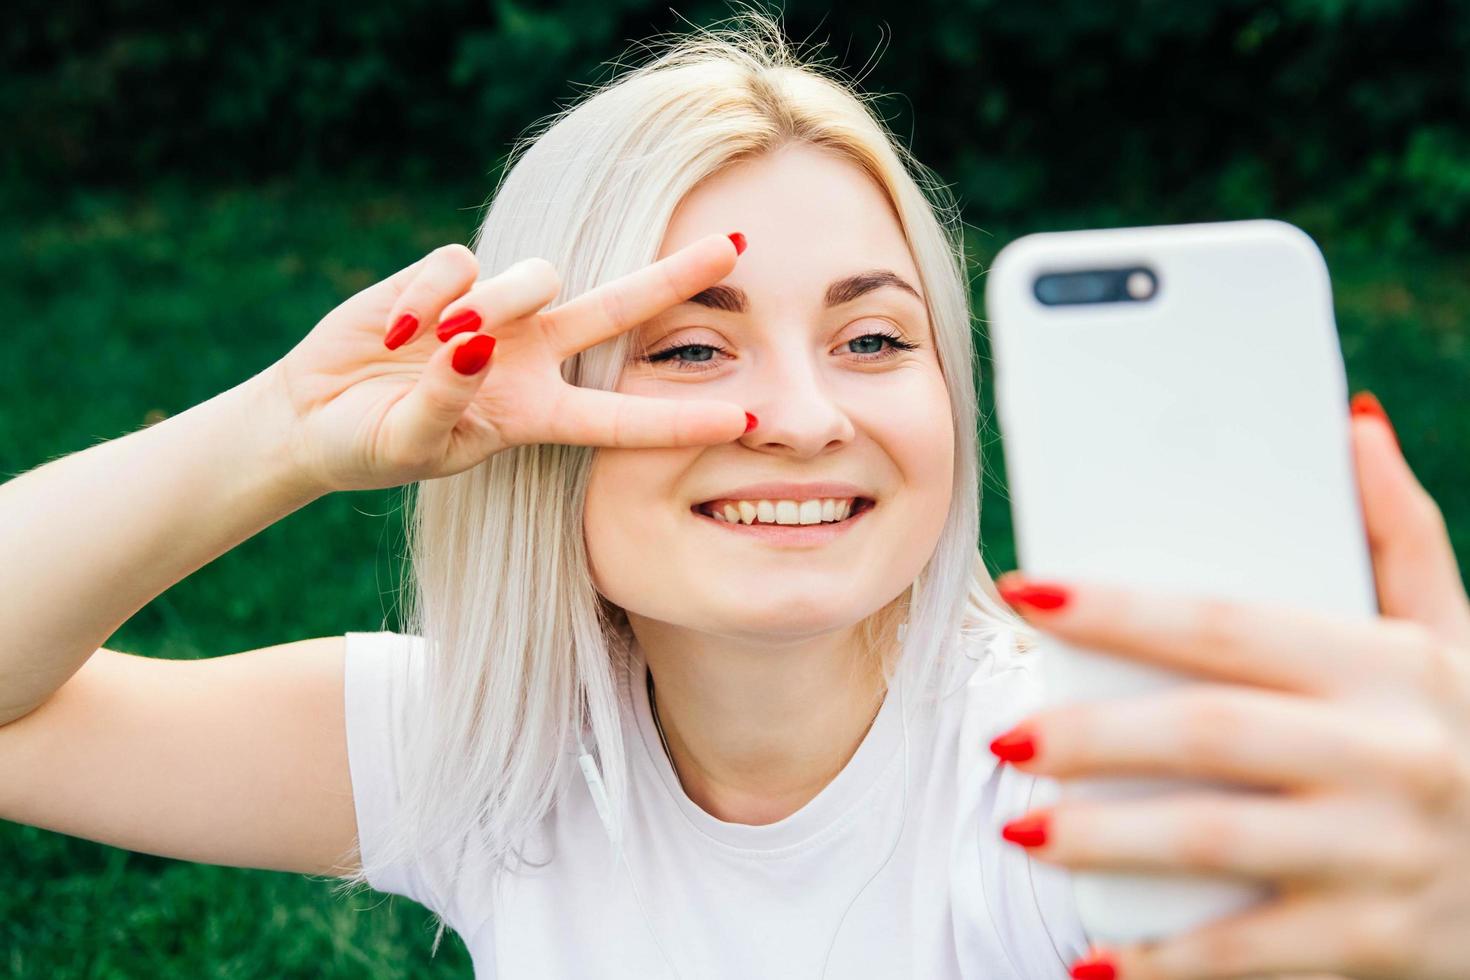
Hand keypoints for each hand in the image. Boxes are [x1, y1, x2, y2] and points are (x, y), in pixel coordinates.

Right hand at [259, 232, 751, 493]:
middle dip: (676, 278)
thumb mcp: (409, 444)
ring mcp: (495, 312)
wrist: (313, 417)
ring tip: (438, 343)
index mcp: (536, 414)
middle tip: (738, 249)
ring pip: (535, 277)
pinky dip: (428, 293)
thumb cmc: (369, 446)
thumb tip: (471, 347)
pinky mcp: (450, 277)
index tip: (744, 419)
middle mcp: (530, 357)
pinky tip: (398, 327)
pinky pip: (461, 263)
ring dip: (493, 305)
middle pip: (620, 310)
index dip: (679, 420)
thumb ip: (445, 402)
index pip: (621, 419)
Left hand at [990, 397, 1469, 979]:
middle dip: (1094, 735)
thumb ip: (1400, 532)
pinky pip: (1252, 951)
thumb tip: (1351, 420)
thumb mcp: (1456, 633)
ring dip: (1108, 840)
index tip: (1027, 592)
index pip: (1228, 624)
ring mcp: (1383, 853)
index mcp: (1393, 666)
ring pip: (1218, 839)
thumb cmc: (1468, 734)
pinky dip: (1165, 961)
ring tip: (1022, 828)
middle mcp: (1392, 755)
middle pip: (1208, 732)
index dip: (1121, 608)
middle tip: (1005, 739)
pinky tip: (1089, 958)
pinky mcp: (1376, 940)